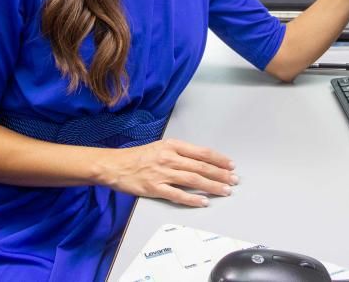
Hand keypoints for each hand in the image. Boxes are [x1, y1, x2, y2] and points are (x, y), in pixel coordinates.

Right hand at [108, 138, 237, 206]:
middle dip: (221, 174)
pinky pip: (177, 195)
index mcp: (172, 146)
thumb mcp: (160, 147)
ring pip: (193, 180)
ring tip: (225, 191)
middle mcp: (169, 158)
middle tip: (233, 180)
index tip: (230, 165)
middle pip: (201, 167)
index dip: (219, 159)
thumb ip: (179, 153)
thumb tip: (201, 161)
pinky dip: (192, 199)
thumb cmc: (137, 157)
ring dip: (212, 186)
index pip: (202, 152)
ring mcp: (162, 173)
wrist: (114, 165)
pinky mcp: (154, 188)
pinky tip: (203, 202)